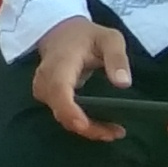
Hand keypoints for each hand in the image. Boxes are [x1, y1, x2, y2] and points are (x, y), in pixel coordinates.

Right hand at [30, 17, 132, 140]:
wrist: (61, 33)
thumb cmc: (87, 36)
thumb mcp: (109, 38)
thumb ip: (117, 58)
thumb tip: (123, 84)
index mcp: (60, 62)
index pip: (58, 89)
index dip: (69, 110)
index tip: (85, 126)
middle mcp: (46, 79)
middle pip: (59, 110)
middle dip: (87, 127)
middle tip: (115, 133)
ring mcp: (43, 90)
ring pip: (61, 117)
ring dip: (86, 129)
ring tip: (113, 132)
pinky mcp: (47, 98)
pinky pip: (62, 115)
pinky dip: (81, 124)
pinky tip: (101, 127)